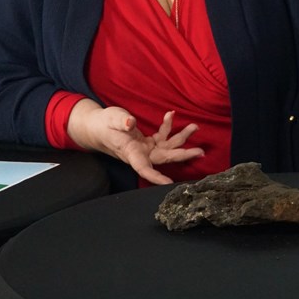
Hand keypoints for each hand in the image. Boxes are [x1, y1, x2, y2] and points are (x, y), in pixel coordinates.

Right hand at [67, 101, 203, 184]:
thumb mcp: (111, 119)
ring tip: (194, 126)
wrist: (98, 126)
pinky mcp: (148, 142)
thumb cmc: (103, 124)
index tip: (169, 183)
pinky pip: (162, 136)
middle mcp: (141, 154)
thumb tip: (130, 123)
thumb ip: (120, 121)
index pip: (144, 169)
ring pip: (168, 147)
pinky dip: (168, 126)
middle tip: (200, 151)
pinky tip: (171, 115)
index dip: (156, 177)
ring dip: (181, 137)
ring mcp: (146, 148)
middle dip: (183, 154)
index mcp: (131, 153)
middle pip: (164, 158)